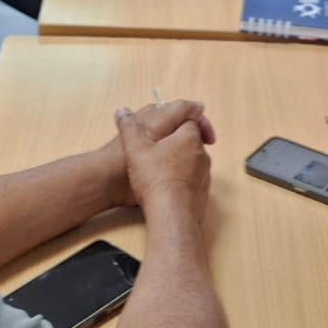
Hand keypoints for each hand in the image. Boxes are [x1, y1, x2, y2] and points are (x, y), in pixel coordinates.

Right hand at [110, 99, 216, 220]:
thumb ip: (129, 128)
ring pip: (193, 161)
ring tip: (160, 168)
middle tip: (158, 147)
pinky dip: (182, 180)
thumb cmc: (156, 179)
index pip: (190, 119)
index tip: (168, 124)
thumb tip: (123, 111)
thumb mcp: (135, 149)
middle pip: (192, 140)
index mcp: (189, 138)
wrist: (171, 215)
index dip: (177, 119)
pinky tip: (166, 187)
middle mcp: (202, 155)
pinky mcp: (203, 193)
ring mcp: (204, 175)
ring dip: (180, 161)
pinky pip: (193, 180)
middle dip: (176, 141)